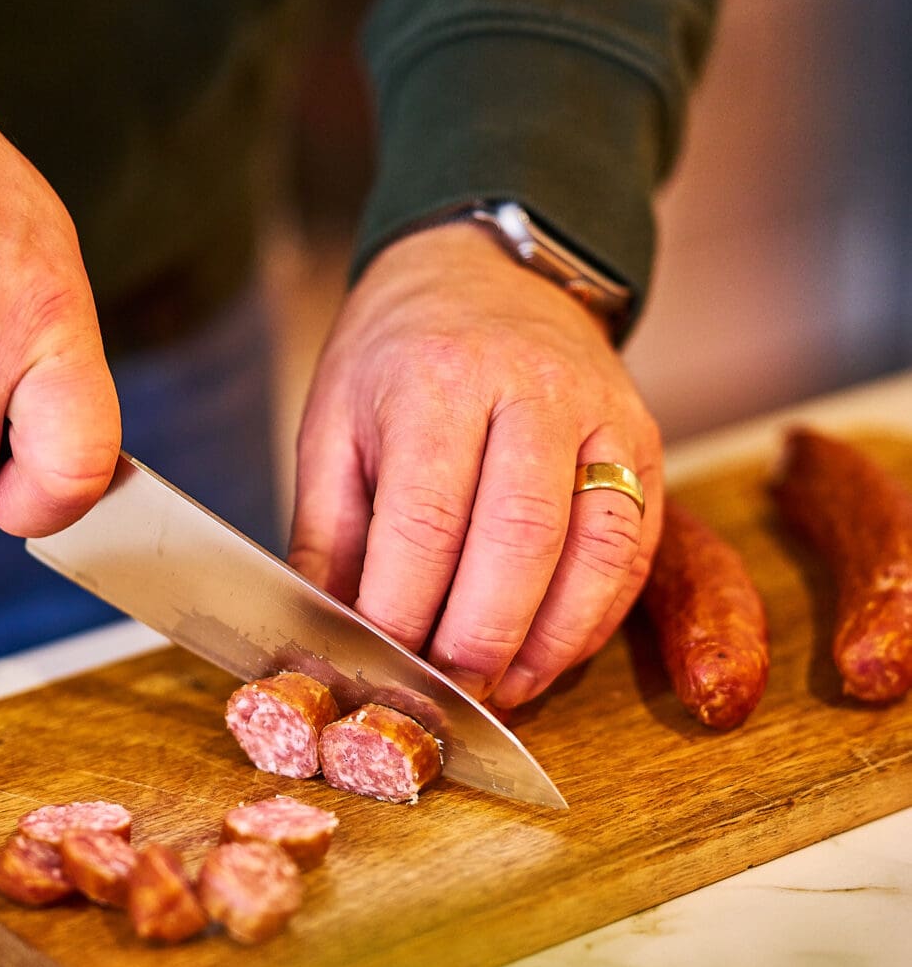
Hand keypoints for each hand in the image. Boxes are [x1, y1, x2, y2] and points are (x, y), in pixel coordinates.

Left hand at [288, 222, 662, 708]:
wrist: (486, 267)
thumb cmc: (397, 355)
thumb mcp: (332, 424)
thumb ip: (327, 534)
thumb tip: (324, 638)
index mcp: (437, 378)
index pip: (426, 522)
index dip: (404, 613)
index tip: (380, 670)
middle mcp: (531, 390)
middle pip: (519, 542)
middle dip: (478, 642)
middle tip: (444, 699)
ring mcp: (601, 415)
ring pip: (596, 553)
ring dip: (548, 646)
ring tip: (500, 692)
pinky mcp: (643, 444)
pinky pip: (633, 550)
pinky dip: (594, 619)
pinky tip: (548, 656)